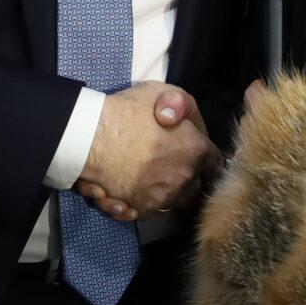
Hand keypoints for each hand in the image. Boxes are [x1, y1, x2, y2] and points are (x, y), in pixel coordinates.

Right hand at [75, 81, 221, 220]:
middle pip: (195, 188)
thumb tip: (185, 122)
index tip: (194, 155)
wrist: (90, 138)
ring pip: (171, 202)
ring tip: (141, 179)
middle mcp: (184, 179)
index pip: (215, 162)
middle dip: (186, 180)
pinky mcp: (140, 210)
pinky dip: (138, 204)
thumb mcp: (160, 92)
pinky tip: (125, 192)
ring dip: (161, 193)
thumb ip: (182, 106)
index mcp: (195, 150)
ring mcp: (163, 197)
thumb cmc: (126, 112)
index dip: (204, 158)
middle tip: (167, 168)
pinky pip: (145, 212)